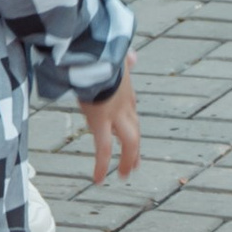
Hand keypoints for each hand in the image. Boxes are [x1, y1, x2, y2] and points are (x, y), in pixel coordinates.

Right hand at [81, 54, 139, 183]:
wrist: (96, 51)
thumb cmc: (101, 51)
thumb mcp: (115, 55)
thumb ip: (123, 58)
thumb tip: (134, 57)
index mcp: (126, 91)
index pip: (131, 113)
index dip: (131, 126)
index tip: (130, 137)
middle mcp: (125, 105)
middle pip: (134, 131)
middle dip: (134, 149)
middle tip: (134, 165)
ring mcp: (115, 114)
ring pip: (128, 143)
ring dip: (126, 159)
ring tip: (123, 175)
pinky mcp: (101, 121)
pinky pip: (103, 149)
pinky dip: (101, 165)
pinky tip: (98, 180)